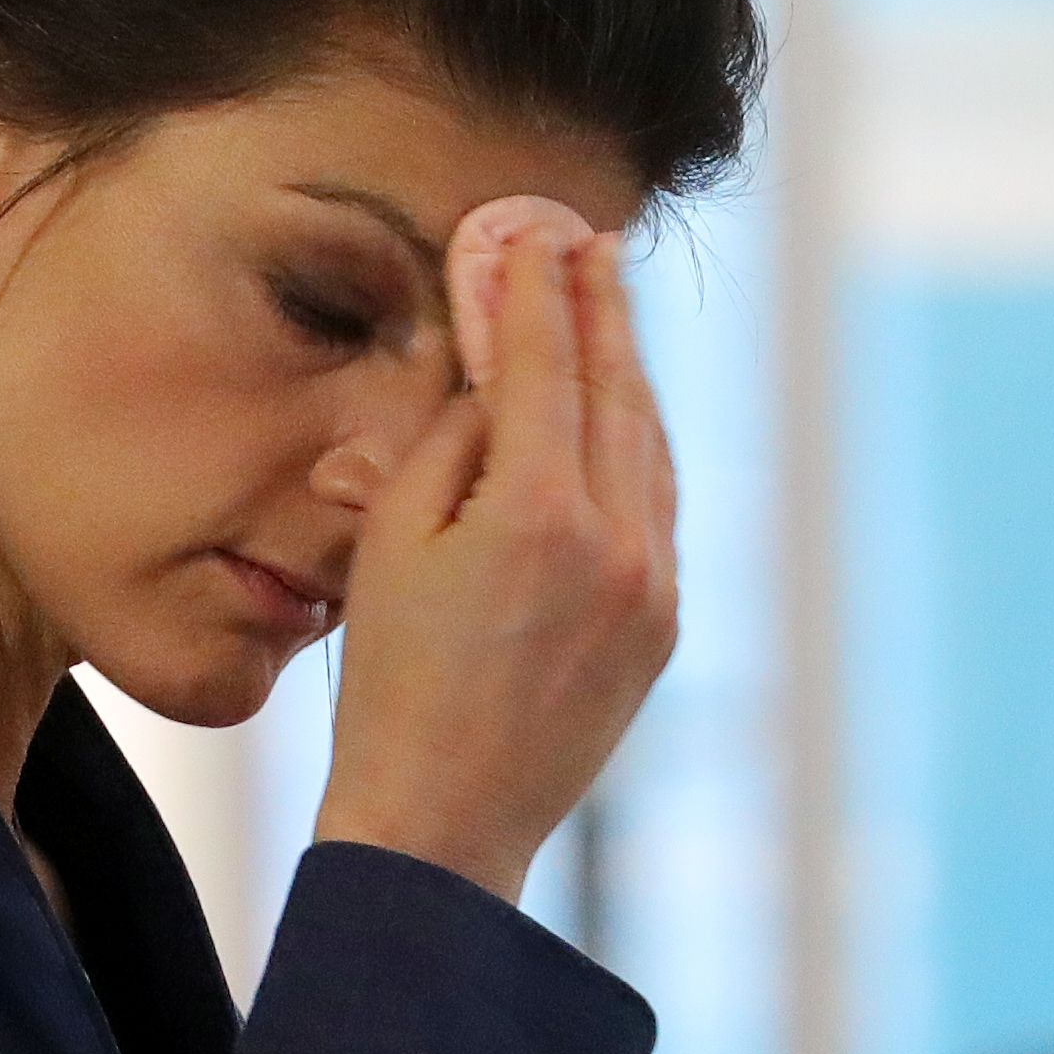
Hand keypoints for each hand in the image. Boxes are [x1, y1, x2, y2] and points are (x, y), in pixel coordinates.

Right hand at [309, 199, 677, 904]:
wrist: (444, 822)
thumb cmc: (390, 684)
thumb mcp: (392, 541)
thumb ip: (449, 435)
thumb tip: (490, 359)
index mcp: (539, 512)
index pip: (547, 363)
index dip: (537, 287)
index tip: (532, 231)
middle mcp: (617, 541)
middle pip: (617, 389)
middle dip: (602, 308)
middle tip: (591, 242)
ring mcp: (652, 586)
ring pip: (650, 445)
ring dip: (629, 371)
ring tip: (609, 308)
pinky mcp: (662, 624)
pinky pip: (659, 505)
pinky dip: (640, 445)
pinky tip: (623, 414)